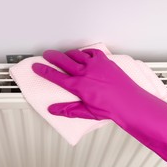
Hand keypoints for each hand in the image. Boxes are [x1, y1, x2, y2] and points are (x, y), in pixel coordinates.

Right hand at [33, 49, 166, 166]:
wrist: (130, 103)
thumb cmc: (110, 109)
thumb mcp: (86, 112)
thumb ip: (68, 110)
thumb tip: (53, 110)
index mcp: (78, 86)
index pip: (56, 77)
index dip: (44, 71)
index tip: (36, 67)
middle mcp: (85, 73)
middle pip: (63, 61)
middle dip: (52, 57)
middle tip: (46, 55)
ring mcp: (96, 66)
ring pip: (77, 55)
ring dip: (68, 54)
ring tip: (64, 55)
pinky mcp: (106, 62)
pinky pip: (92, 53)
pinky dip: (86, 53)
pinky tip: (84, 54)